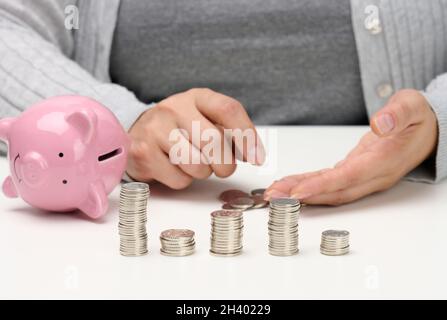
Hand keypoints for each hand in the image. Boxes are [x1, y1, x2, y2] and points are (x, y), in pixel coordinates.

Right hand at [127, 88, 264, 188]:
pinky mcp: (143, 152)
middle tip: (223, 169)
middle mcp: (175, 108)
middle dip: (226, 164)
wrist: (139, 135)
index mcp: (197, 97)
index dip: (247, 136)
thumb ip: (229, 132)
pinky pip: (179, 179)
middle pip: (214, 141)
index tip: (257, 158)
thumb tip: (255, 155)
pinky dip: (183, 181)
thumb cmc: (180, 130)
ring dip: (203, 173)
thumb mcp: (204, 120)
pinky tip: (174, 168)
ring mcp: (156, 128)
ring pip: (197, 164)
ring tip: (193, 164)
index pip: (228, 109)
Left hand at [265, 89, 437, 204]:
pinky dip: (308, 187)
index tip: (298, 192)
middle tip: (273, 197)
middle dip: (302, 196)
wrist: (428, 131)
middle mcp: (372, 176)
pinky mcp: (355, 172)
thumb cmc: (419, 118)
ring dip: (301, 194)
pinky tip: (290, 187)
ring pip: (330, 191)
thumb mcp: (413, 106)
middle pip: (334, 191)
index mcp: (385, 161)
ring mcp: (363, 177)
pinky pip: (330, 184)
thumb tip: (380, 124)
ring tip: (273, 195)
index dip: (323, 186)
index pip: (350, 177)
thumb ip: (398, 114)